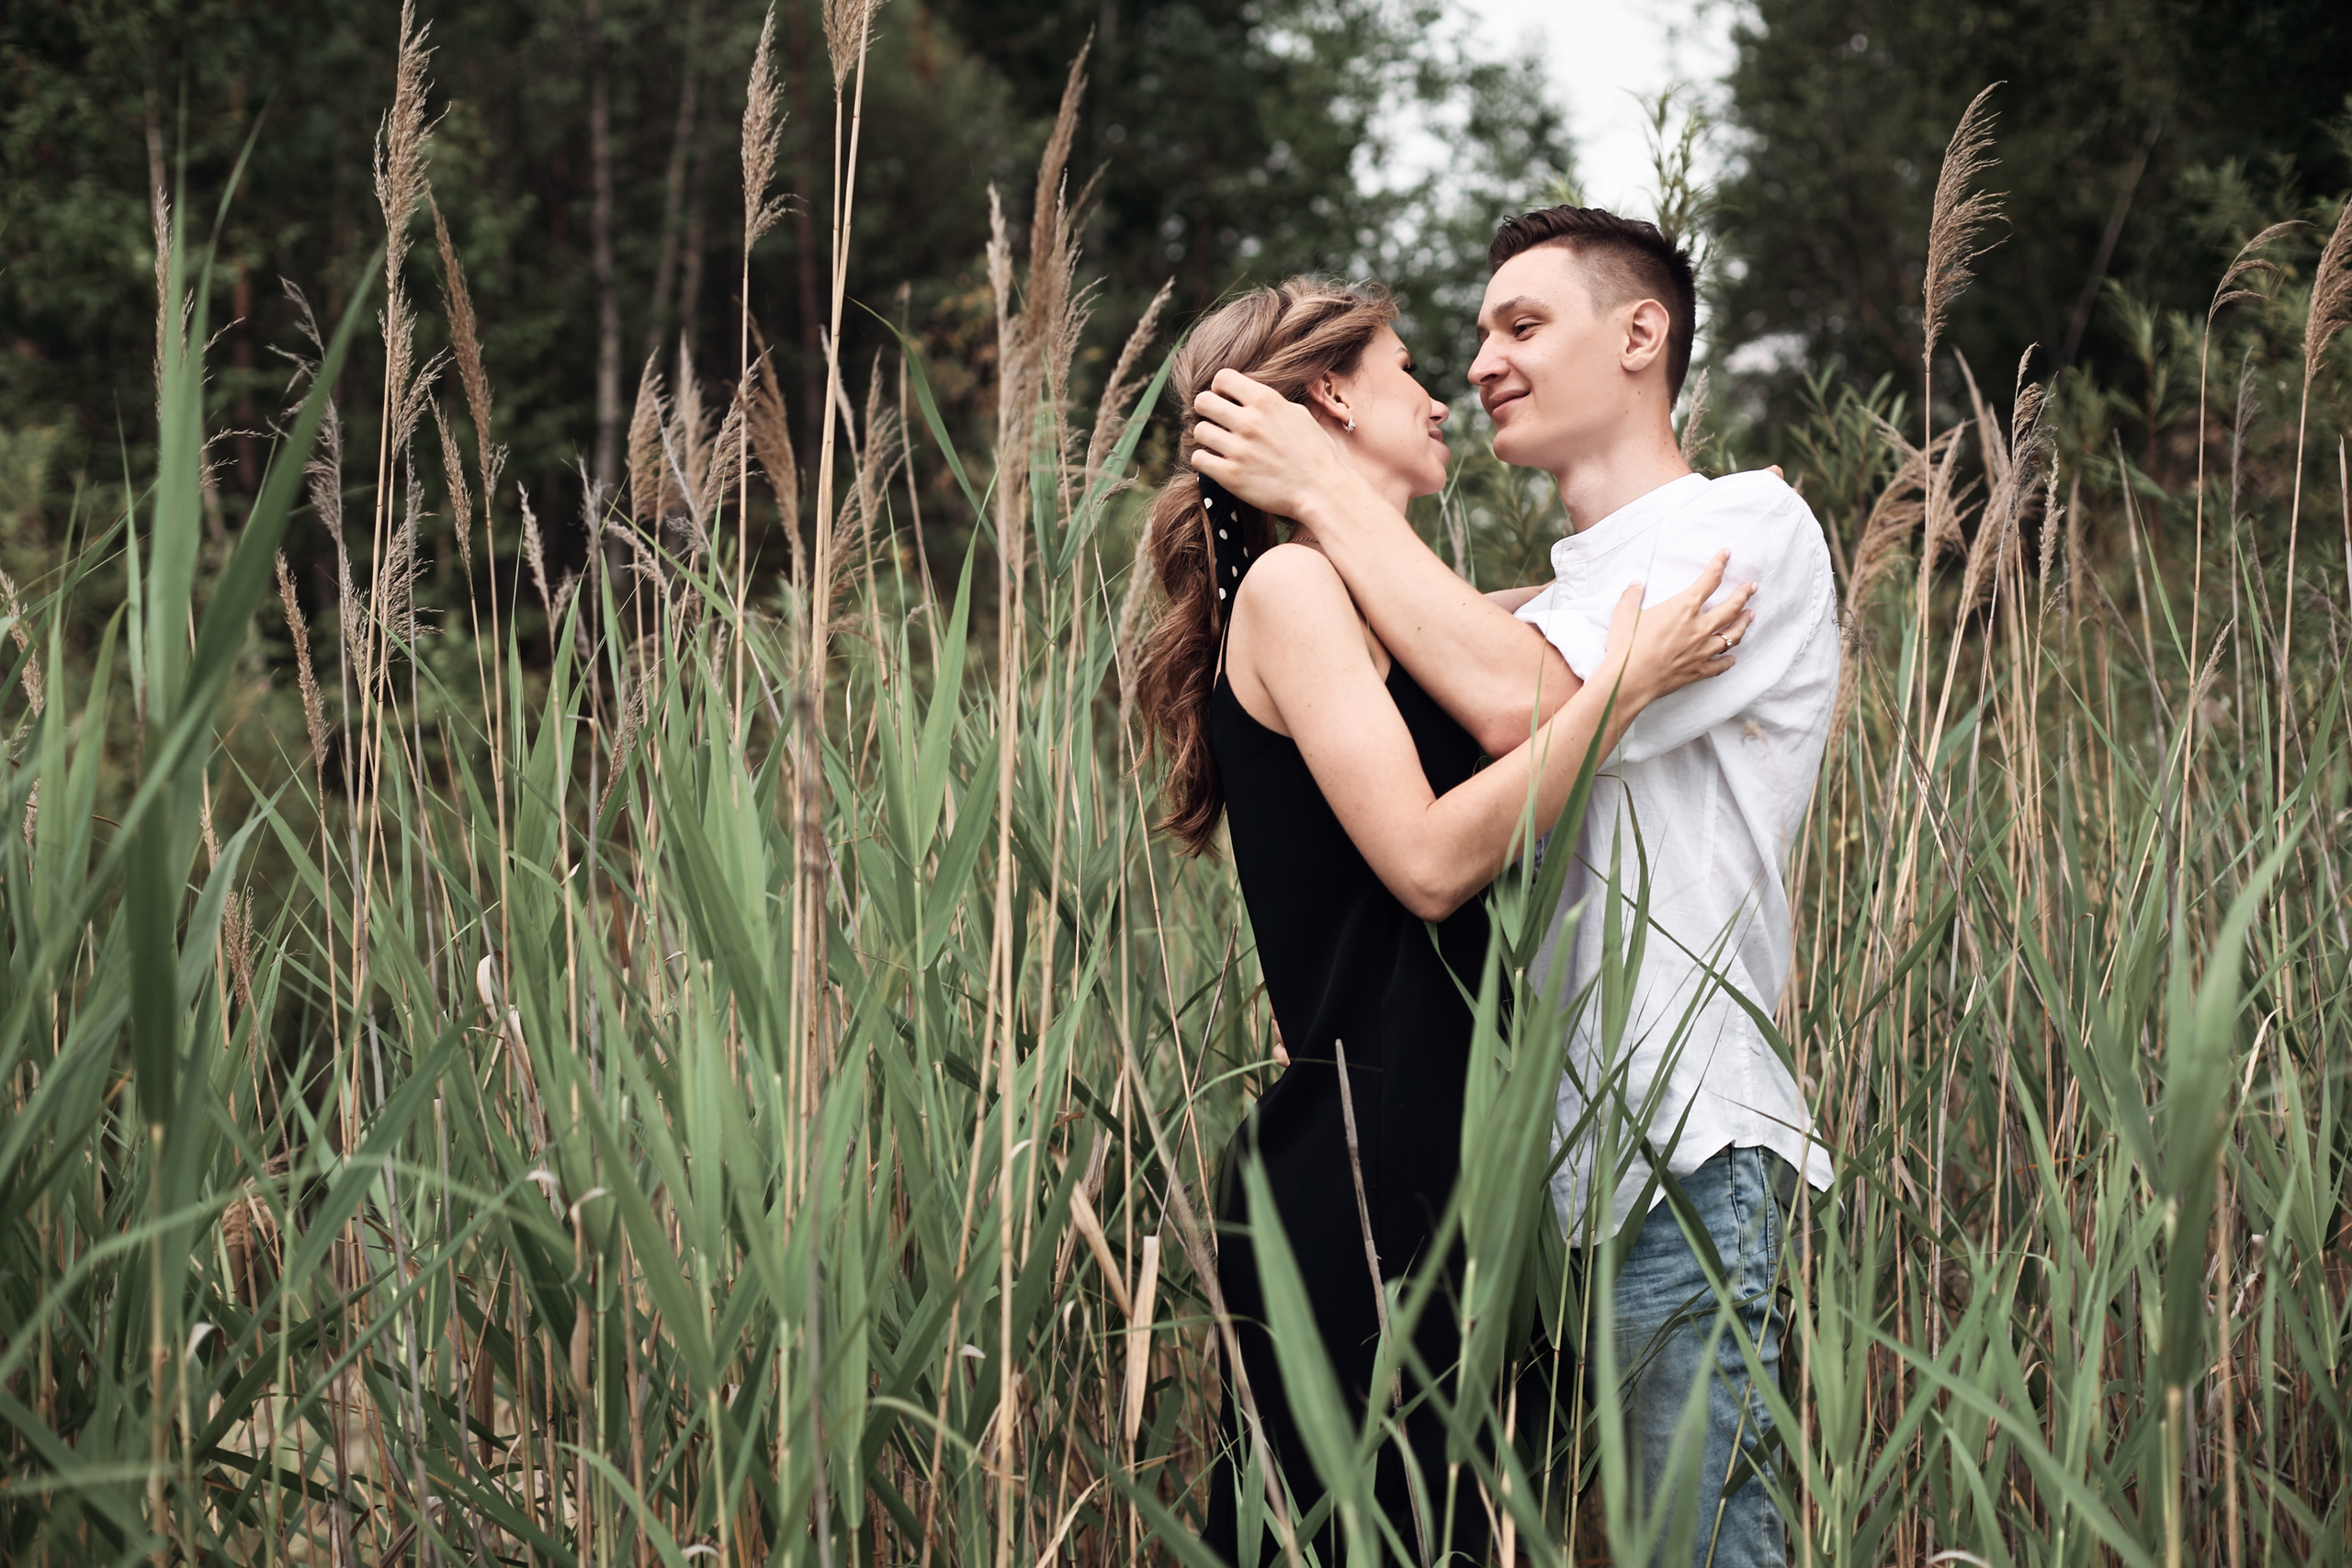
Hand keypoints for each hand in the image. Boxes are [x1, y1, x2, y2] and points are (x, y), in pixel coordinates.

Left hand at [1189, 369, 1350, 518]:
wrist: (1322, 491)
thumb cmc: (1315, 453)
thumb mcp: (1299, 414)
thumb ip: (1271, 402)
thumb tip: (1249, 396)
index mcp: (1266, 400)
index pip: (1222, 377)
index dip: (1220, 388)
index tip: (1227, 400)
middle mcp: (1249, 421)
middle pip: (1202, 401)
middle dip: (1208, 410)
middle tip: (1218, 422)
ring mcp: (1239, 449)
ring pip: (1198, 431)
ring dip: (1207, 437)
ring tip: (1220, 445)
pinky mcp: (1231, 475)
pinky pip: (1198, 459)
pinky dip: (1205, 460)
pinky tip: (1217, 463)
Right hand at [1590, 552, 1755, 707]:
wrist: (1629, 680)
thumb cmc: (1626, 645)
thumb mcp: (1624, 613)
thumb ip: (1632, 596)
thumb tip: (1635, 585)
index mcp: (1683, 608)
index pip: (1709, 580)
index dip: (1719, 564)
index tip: (1726, 554)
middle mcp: (1699, 628)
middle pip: (1731, 608)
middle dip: (1744, 594)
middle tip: (1752, 587)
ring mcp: (1702, 651)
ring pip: (1732, 636)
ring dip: (1743, 624)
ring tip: (1751, 616)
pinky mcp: (1698, 671)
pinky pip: (1720, 665)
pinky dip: (1728, 661)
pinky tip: (1733, 658)